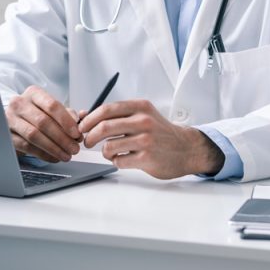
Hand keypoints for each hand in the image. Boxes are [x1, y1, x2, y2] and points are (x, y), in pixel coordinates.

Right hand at [5, 85, 81, 162]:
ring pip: (34, 135)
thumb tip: (82, 116)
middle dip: (62, 138)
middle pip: (43, 122)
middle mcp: (19, 103)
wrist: (16, 123)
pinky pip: (27, 146)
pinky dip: (43, 154)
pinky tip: (54, 157)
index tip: (76, 133)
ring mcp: (10, 119)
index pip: (52, 105)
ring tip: (66, 155)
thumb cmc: (37, 115)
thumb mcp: (52, 110)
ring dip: (54, 148)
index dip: (66, 121)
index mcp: (33, 93)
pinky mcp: (7, 135)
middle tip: (74, 148)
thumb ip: (68, 113)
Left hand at [78, 99, 223, 178]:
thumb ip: (118, 115)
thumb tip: (85, 116)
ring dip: (104, 152)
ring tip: (111, 152)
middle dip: (89, 136)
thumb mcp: (143, 114)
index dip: (89, 119)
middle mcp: (144, 121)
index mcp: (140, 107)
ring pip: (109, 146)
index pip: (106, 109)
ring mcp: (146, 140)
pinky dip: (116, 162)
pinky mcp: (147, 158)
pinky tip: (124, 159)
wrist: (186, 148)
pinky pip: (119, 161)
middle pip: (104, 127)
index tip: (82, 127)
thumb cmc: (159, 132)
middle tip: (87, 142)